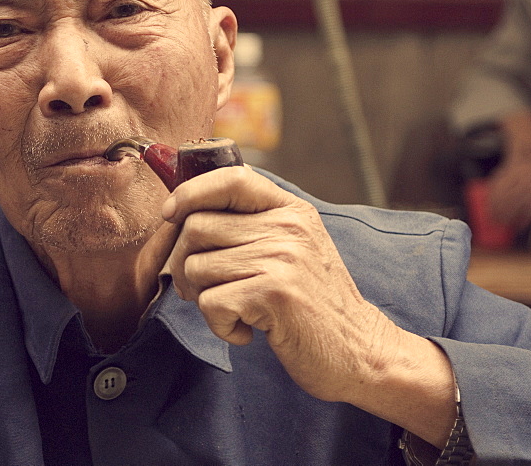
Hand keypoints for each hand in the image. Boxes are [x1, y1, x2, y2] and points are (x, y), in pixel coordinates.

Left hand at [162, 167, 455, 447]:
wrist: (361, 352)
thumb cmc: (315, 305)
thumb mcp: (294, 249)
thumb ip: (252, 226)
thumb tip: (182, 212)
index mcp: (291, 211)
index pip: (231, 177)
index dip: (190, 191)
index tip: (170, 214)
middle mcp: (288, 227)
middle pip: (196, 226)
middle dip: (183, 262)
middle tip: (202, 290)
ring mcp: (282, 258)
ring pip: (196, 266)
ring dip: (201, 298)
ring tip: (232, 311)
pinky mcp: (274, 293)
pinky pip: (210, 302)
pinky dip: (218, 325)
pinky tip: (245, 332)